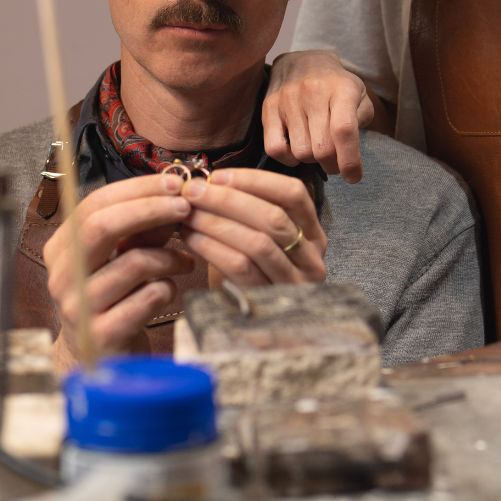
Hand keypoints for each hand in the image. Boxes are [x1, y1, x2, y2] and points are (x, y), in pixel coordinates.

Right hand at [43, 173, 196, 359]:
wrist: (101, 357)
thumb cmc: (115, 299)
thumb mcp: (123, 257)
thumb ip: (142, 229)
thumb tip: (173, 194)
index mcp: (62, 248)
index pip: (95, 205)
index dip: (137, 189)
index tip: (172, 183)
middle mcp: (62, 276)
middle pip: (102, 227)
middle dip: (150, 210)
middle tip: (184, 207)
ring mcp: (78, 308)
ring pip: (133, 263)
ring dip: (170, 257)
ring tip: (185, 262)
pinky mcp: (102, 335)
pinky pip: (147, 298)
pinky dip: (168, 289)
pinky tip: (169, 291)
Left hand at [178, 168, 326, 288]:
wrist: (248, 325)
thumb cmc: (250, 273)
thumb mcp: (259, 239)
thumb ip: (246, 211)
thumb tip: (208, 181)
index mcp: (313, 234)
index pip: (294, 194)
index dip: (255, 180)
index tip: (217, 175)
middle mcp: (312, 258)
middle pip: (274, 217)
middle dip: (229, 199)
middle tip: (194, 191)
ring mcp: (296, 283)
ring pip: (258, 242)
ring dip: (217, 222)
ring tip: (187, 213)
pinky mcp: (270, 302)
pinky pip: (241, 268)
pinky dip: (212, 248)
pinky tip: (190, 238)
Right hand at [264, 50, 376, 182]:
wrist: (304, 60)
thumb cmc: (336, 86)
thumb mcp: (359, 95)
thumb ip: (362, 121)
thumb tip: (350, 154)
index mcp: (342, 88)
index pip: (344, 130)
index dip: (349, 160)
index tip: (354, 177)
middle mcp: (314, 92)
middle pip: (323, 149)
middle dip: (333, 165)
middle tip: (336, 163)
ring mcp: (288, 99)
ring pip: (301, 152)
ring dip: (312, 161)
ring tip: (317, 151)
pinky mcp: (269, 107)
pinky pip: (274, 148)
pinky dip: (287, 159)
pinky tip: (296, 152)